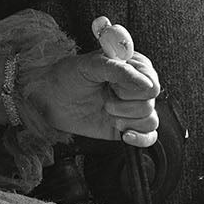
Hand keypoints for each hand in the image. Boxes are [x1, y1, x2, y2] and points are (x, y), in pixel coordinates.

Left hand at [26, 33, 160, 145]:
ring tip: (107, 112)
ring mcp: (132, 109)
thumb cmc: (69, 76)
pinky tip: (125, 135)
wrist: (51, 98)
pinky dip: (140, 138)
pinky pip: (149, 136)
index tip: (113, 85)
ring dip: (127, 119)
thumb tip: (147, 83)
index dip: (133, 87)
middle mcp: (137, 87)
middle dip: (126, 104)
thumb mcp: (91, 65)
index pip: (152, 81)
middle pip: (150, 102)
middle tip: (106, 99)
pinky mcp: (127, 127)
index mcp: (134, 67)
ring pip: (150, 120)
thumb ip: (120, 70)